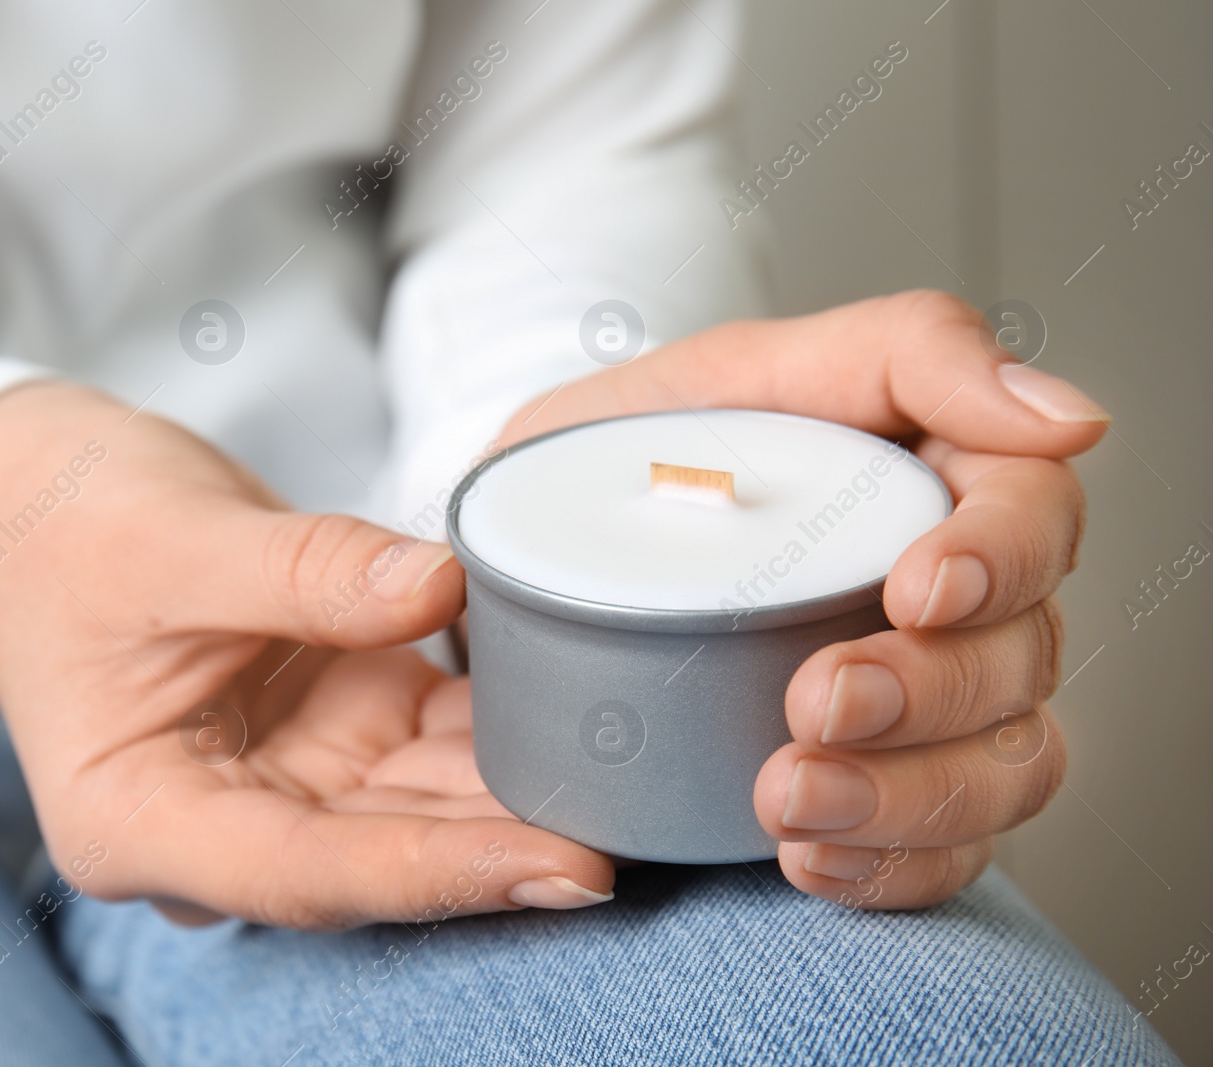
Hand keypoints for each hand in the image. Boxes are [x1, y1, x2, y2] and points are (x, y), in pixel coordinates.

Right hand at [0, 383, 612, 929]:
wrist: (36, 494)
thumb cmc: (64, 525)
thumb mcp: (172, 540)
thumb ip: (307, 571)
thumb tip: (443, 585)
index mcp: (143, 820)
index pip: (310, 871)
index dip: (440, 872)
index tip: (563, 864)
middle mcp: (221, 823)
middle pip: (383, 854)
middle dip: (507, 843)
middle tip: (638, 824)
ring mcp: (282, 779)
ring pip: (421, 808)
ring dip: (519, 793)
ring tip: (635, 777)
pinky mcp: (328, 728)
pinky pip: (430, 746)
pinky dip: (503, 731)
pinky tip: (585, 713)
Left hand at [499, 291, 1106, 908]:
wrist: (528, 555)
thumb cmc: (633, 449)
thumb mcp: (736, 371)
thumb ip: (900, 353)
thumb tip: (1071, 416)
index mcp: (935, 482)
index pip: (1035, 511)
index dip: (1007, 555)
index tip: (917, 589)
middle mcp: (955, 601)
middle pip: (1024, 655)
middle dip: (934, 694)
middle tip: (817, 703)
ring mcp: (924, 706)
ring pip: (1003, 770)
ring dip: (909, 798)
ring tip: (787, 798)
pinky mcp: (877, 791)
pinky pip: (939, 856)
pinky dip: (886, 868)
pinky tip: (806, 860)